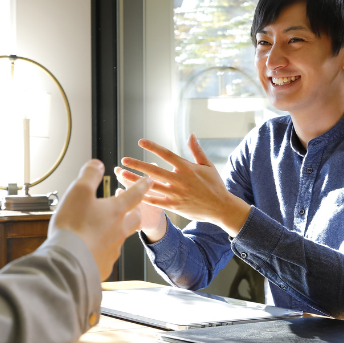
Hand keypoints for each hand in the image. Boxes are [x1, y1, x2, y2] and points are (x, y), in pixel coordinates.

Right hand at [51, 160, 150, 280]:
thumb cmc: (73, 226)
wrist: (69, 262)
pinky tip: (91, 250)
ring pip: (120, 238)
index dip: (141, 185)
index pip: (134, 194)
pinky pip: (106, 256)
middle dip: (134, 211)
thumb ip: (90, 175)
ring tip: (102, 229)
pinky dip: (101, 250)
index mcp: (115, 211)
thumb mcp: (78, 192)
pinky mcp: (104, 265)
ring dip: (115, 231)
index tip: (148, 180)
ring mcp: (113, 250)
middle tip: (132, 208)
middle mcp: (119, 230)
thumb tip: (97, 164)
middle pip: (134, 219)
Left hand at [118, 136, 250, 236]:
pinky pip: (156, 202)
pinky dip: (144, 198)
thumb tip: (191, 135)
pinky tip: (132, 193)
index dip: (153, 147)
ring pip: (151, 186)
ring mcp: (176, 194)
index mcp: (187, 168)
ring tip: (122, 175)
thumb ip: (196, 150)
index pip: (166, 154)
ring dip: (135, 180)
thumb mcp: (208, 165)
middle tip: (124, 160)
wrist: (221, 207)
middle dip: (137, 164)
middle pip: (154, 170)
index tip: (140, 142)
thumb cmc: (215, 185)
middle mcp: (180, 180)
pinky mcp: (175, 206)